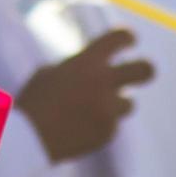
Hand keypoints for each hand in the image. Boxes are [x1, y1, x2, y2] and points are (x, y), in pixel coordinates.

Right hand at [15, 29, 154, 162]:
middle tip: (141, 72)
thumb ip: (78, 67)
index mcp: (88, 61)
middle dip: (145, 69)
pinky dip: (99, 126)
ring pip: (128, 103)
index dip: (127, 38)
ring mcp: (108, 109)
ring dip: (114, 104)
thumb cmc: (34, 101)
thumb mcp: (51, 72)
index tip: (129, 41)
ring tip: (88, 111)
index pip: (120, 38)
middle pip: (145, 70)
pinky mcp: (108, 133)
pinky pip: (111, 125)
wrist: (29, 139)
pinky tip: (77, 129)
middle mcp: (104, 82)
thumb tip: (94, 67)